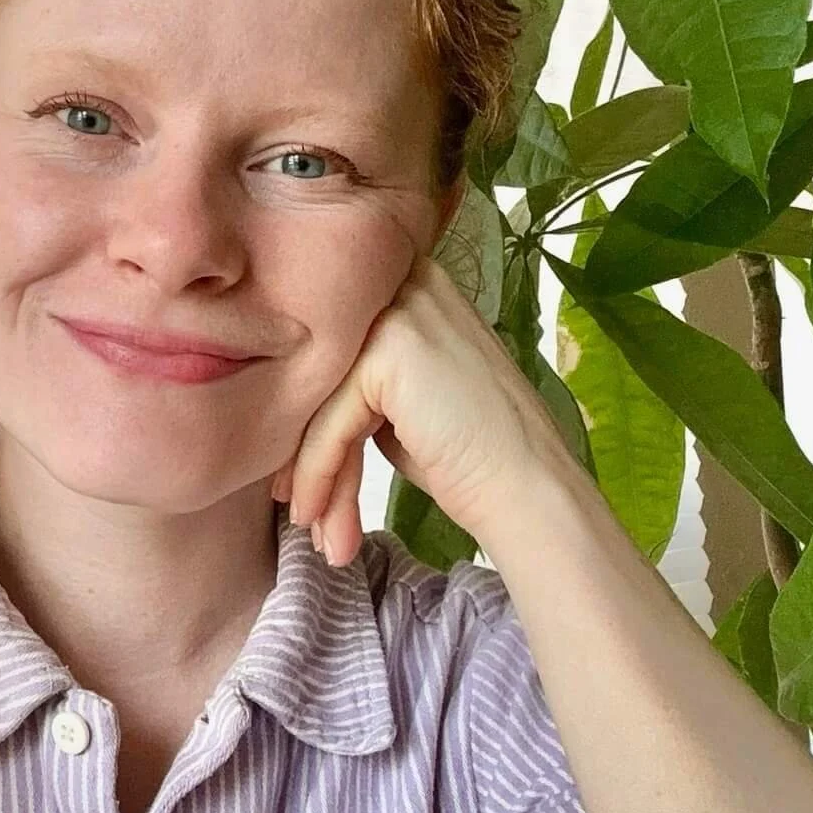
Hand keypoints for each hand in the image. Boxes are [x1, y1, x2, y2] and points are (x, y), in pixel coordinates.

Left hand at [271, 254, 575, 567]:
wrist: (530, 490)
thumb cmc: (472, 454)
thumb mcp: (402, 402)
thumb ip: (353, 383)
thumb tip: (282, 407)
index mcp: (412, 285)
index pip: (333, 348)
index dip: (305, 415)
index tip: (292, 478)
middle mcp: (407, 282)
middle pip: (322, 372)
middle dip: (304, 449)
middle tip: (298, 508)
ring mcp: (401, 311)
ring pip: (321, 400)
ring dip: (314, 474)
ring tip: (317, 530)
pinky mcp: (390, 349)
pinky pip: (330, 421)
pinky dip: (320, 474)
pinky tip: (321, 518)